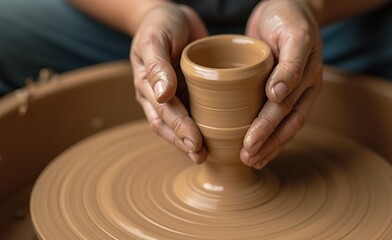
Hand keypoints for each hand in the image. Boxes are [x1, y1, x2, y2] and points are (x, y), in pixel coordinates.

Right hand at [131, 3, 207, 162]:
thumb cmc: (160, 24)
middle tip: (202, 156)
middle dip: (185, 142)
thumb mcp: (155, 39)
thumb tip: (162, 94)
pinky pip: (196, 110)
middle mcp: (159, 95)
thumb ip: (157, 65)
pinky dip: (204, 123)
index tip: (195, 143)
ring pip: (181, 123)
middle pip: (169, 125)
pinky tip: (218, 133)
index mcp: (147, 85)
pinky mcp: (190, 90)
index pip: (163, 113)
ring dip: (192, 140)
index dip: (179, 130)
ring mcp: (175, 94)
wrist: (172, 15)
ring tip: (208, 155)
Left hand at [241, 0, 322, 168]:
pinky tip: (257, 147)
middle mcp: (304, 87)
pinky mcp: (281, 89)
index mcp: (306, 75)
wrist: (289, 7)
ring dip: (270, 145)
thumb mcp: (293, 34)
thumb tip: (278, 95)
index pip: (285, 107)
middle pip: (284, 121)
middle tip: (246, 157)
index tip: (249, 143)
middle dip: (266, 142)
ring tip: (251, 161)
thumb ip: (290, 63)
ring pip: (286, 125)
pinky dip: (269, 134)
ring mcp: (296, 90)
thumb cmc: (288, 18)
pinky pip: (280, 116)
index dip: (267, 127)